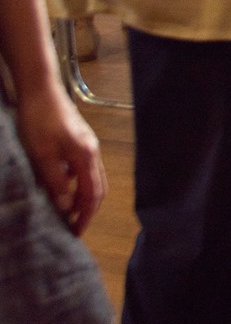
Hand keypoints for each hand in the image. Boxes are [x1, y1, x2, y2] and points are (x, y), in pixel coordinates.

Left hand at [14, 85, 105, 233]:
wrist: (41, 89)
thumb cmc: (39, 121)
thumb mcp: (41, 154)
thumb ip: (55, 181)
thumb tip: (65, 207)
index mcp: (85, 157)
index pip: (91, 195)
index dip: (85, 216)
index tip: (76, 233)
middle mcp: (92, 152)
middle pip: (98, 188)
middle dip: (88, 210)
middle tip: (74, 227)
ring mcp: (88, 145)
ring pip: (92, 178)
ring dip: (83, 197)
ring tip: (68, 211)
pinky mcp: (80, 140)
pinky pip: (84, 168)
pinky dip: (77, 183)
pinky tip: (61, 185)